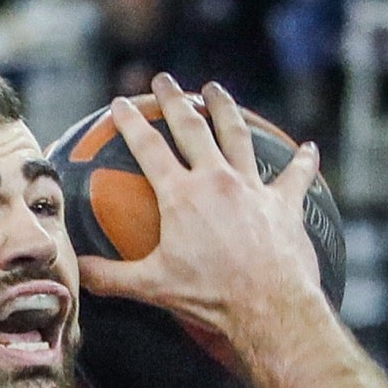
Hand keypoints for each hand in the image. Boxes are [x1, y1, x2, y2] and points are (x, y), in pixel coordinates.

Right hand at [75, 74, 323, 351]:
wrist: (269, 306)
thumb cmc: (209, 296)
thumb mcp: (151, 287)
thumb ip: (110, 277)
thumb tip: (78, 272)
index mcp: (181, 196)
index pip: (149, 147)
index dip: (132, 122)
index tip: (121, 102)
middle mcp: (216, 180)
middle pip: (192, 128)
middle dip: (175, 100)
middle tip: (165, 80)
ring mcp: (252, 188)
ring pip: (237, 136)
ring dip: (225, 109)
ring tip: (216, 90)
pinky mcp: (284, 203)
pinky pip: (296, 175)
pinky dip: (303, 161)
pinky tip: (309, 148)